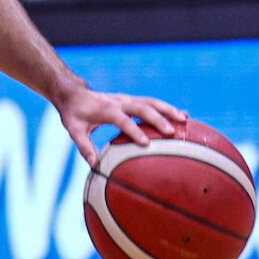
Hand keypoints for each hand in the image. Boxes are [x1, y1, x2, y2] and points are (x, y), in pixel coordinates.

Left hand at [55, 84, 184, 167]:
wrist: (74, 94)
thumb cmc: (74, 114)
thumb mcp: (74, 130)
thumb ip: (84, 147)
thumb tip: (94, 165)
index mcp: (106, 109)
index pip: (123, 120)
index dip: (134, 131)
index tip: (145, 144)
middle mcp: (119, 101)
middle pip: (142, 107)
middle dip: (158, 119)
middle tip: (171, 132)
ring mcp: (127, 99)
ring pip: (151, 101)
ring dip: (168, 109)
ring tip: (184, 119)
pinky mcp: (132, 100)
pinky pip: (151, 103)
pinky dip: (166, 108)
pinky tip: (181, 115)